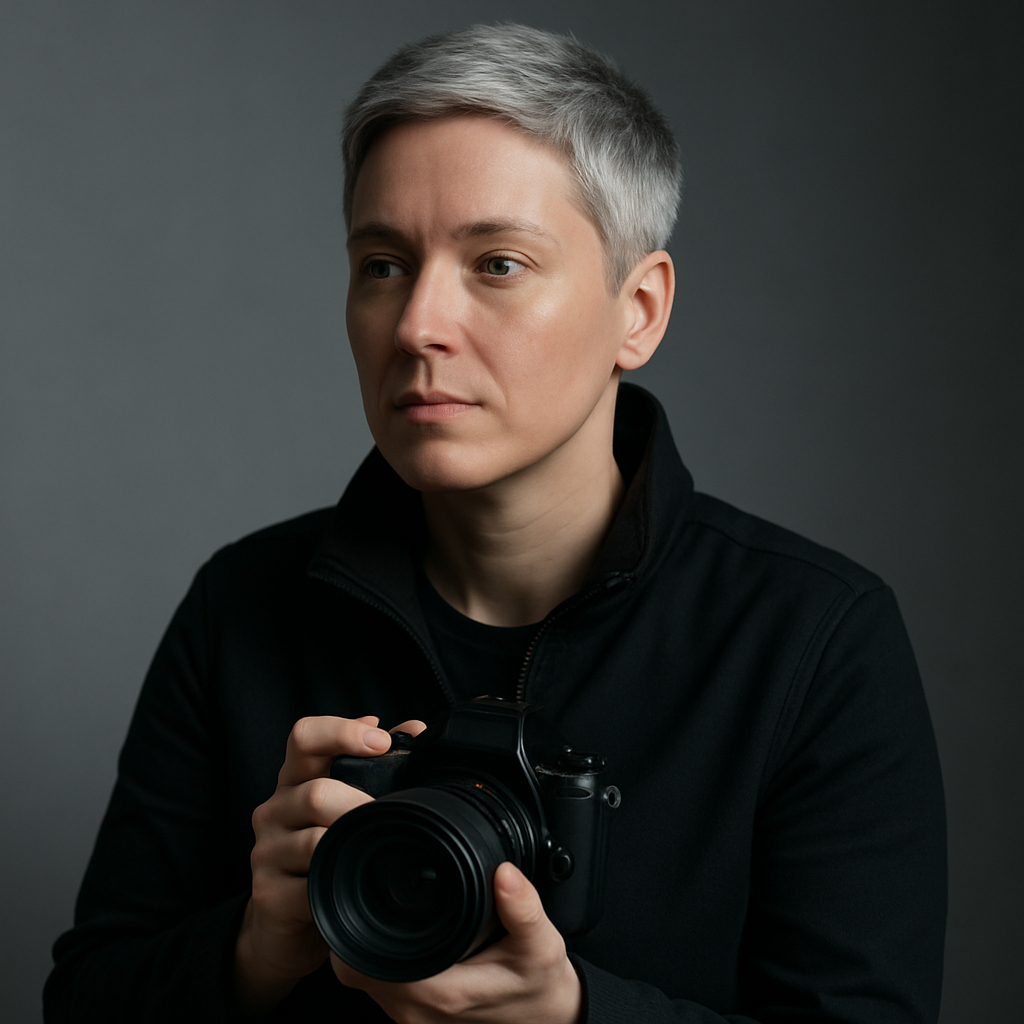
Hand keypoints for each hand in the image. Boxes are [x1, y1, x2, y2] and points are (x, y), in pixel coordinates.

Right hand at [234, 714, 426, 1015]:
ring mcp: (267, 851)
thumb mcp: (347, 802)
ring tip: (376, 853)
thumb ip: (379, 764)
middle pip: (316, 792)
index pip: (304, 737)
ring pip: (313, 841)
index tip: (381, 740)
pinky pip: (310, 887)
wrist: (286, 923)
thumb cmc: (327, 851)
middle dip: (361, 805)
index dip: (341, 731)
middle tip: (390, 818)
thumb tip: (416, 729)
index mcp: (297, 778)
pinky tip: (353, 888)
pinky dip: (338, 887)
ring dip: (352, 847)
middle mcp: (276, 808)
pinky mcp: (268, 894)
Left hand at [332, 861, 582, 1023]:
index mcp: (440, 992)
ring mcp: (415, 1019)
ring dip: (367, 947)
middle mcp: (417, 1012)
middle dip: (355, 931)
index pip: (366, 965)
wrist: (551, 1019)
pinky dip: (381, 961)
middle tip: (369, 891)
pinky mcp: (419, 1018)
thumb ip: (524, 910)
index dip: (355, 928)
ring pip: (365, 980)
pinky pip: (382, 988)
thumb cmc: (541, 986)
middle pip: (356, 971)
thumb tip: (504, 874)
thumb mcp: (542, 945)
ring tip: (382, 909)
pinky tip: (399, 935)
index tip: (363, 892)